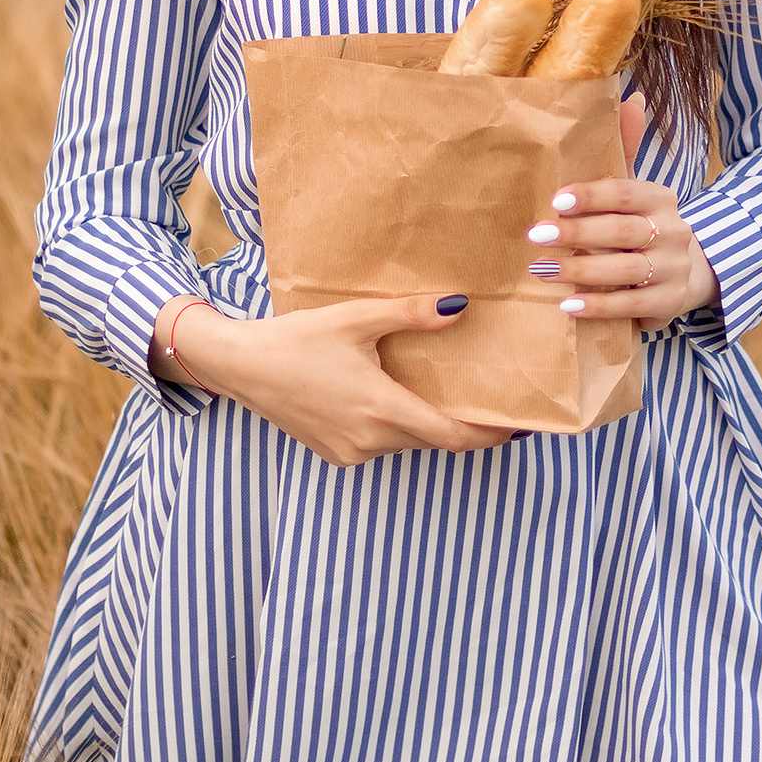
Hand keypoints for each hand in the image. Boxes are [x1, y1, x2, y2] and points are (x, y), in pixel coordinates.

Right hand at [150, 293, 514, 466]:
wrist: (242, 366)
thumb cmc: (298, 339)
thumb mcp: (358, 318)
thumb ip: (411, 315)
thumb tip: (459, 307)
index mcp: (381, 410)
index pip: (453, 436)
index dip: (490, 434)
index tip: (519, 425)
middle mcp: (369, 441)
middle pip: (433, 440)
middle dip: (464, 426)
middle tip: (492, 403)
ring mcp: (350, 453)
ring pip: (407, 443)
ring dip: (428, 425)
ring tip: (448, 395)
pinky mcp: (335, 454)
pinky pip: (380, 445)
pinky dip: (397, 428)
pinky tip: (396, 399)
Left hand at [525, 95, 720, 325]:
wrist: (688, 271)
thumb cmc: (644, 225)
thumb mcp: (635, 190)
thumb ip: (625, 150)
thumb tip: (630, 97)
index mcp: (661, 199)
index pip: (626, 192)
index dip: (592, 195)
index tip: (556, 199)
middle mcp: (673, 231)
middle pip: (622, 231)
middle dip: (578, 233)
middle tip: (536, 235)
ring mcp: (674, 269)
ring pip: (626, 270)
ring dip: (581, 270)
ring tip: (542, 271)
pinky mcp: (669, 303)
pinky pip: (632, 305)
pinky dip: (599, 305)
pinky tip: (568, 304)